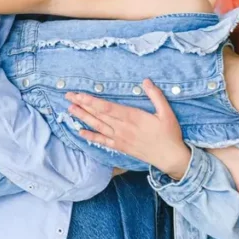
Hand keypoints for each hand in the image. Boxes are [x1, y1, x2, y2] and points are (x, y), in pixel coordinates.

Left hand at [66, 79, 191, 179]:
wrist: (170, 157)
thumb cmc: (169, 134)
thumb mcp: (166, 112)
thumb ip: (156, 96)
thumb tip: (146, 81)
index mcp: (132, 117)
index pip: (107, 107)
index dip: (91, 101)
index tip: (79, 95)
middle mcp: (122, 127)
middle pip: (98, 114)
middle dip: (82, 105)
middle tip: (68, 96)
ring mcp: (120, 138)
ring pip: (98, 126)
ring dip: (83, 117)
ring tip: (70, 109)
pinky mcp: (120, 147)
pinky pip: (103, 141)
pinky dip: (91, 137)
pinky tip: (80, 132)